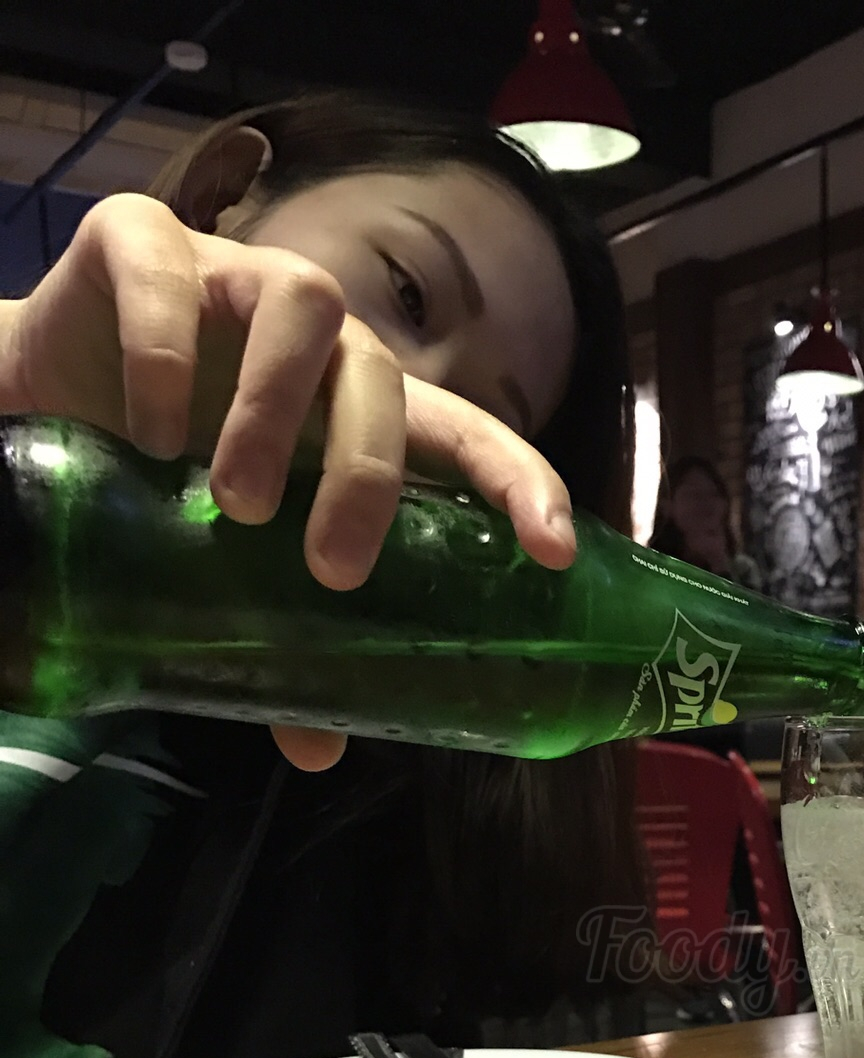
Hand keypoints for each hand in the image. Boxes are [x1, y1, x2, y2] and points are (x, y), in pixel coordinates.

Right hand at [0, 194, 576, 771]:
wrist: (33, 408)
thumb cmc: (159, 482)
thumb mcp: (225, 567)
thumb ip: (279, 640)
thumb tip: (321, 750)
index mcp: (350, 416)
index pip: (465, 437)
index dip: (521, 483)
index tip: (555, 551)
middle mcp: (313, 340)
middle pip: (382, 378)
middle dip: (370, 475)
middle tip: (327, 568)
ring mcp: (232, 280)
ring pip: (305, 303)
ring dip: (274, 410)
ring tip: (232, 506)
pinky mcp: (140, 244)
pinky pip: (167, 277)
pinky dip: (160, 355)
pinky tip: (146, 435)